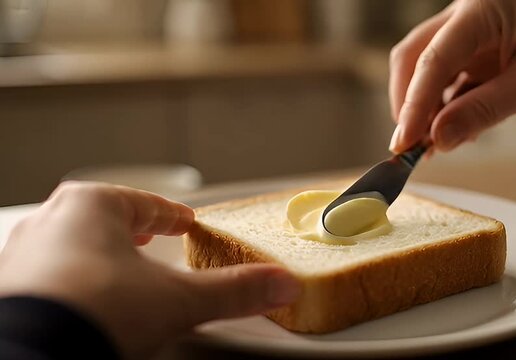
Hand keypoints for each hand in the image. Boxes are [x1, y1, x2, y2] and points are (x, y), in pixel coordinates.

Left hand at [0, 182, 299, 358]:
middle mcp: (51, 223)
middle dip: (129, 229)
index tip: (183, 220)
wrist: (33, 353)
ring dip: (96, 254)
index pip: (145, 203)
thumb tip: (279, 284)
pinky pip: (47, 275)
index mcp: (92, 206)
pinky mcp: (9, 289)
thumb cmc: (94, 311)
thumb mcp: (179, 300)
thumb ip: (233, 291)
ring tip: (117, 272)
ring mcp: (24, 256)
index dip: (171, 214)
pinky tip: (83, 303)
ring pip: (69, 243)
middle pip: (101, 217)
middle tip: (146, 238)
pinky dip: (70, 281)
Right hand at [389, 0, 515, 152]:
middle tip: (411, 146)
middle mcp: (465, 15)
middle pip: (414, 57)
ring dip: (424, 108)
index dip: (414, 104)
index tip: (404, 143)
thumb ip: (482, 110)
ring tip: (436, 144)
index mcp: (482, 9)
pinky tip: (454, 130)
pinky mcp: (471, 49)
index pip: (433, 58)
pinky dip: (442, 106)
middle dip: (409, 102)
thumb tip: (437, 140)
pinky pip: (444, 78)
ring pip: (424, 68)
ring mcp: (466, 31)